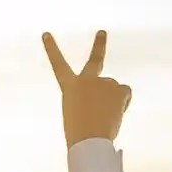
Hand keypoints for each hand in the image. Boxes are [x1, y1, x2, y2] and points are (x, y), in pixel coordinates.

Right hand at [43, 30, 131, 147]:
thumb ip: (91, 100)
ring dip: (113, 101)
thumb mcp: (77, 114)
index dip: (51, 48)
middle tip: (102, 32)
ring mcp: (103, 82)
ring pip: (114, 89)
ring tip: (105, 117)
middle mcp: (86, 79)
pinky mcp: (119, 87)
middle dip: (99, 44)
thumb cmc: (79, 133)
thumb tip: (110, 99)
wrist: (89, 140)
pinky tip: (115, 113)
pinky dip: (124, 103)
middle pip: (95, 59)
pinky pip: (125, 94)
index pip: (58, 65)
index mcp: (69, 87)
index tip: (46, 34)